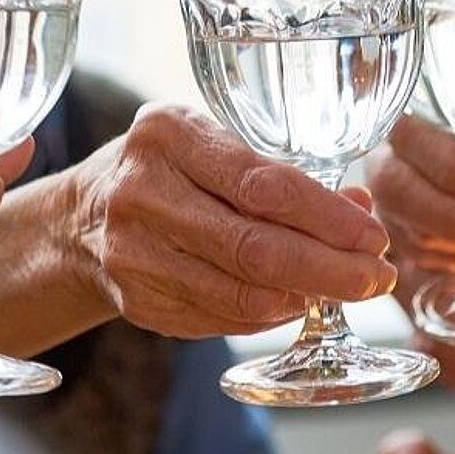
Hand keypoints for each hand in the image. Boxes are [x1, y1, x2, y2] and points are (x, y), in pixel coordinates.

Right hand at [55, 105, 397, 337]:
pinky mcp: (136, 302)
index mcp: (167, 135)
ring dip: (304, 299)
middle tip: (377, 280)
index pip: (263, 184)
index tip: (375, 237)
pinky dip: (267, 316)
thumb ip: (281, 174)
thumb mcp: (213, 146)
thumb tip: (361, 206)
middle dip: (329, 269)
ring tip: (346, 292)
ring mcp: (131, 253)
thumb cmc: (166, 171)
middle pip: (254, 247)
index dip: (328, 218)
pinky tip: (295, 304)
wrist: (77, 220)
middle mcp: (141, 193)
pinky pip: (219, 318)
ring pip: (239, 292)